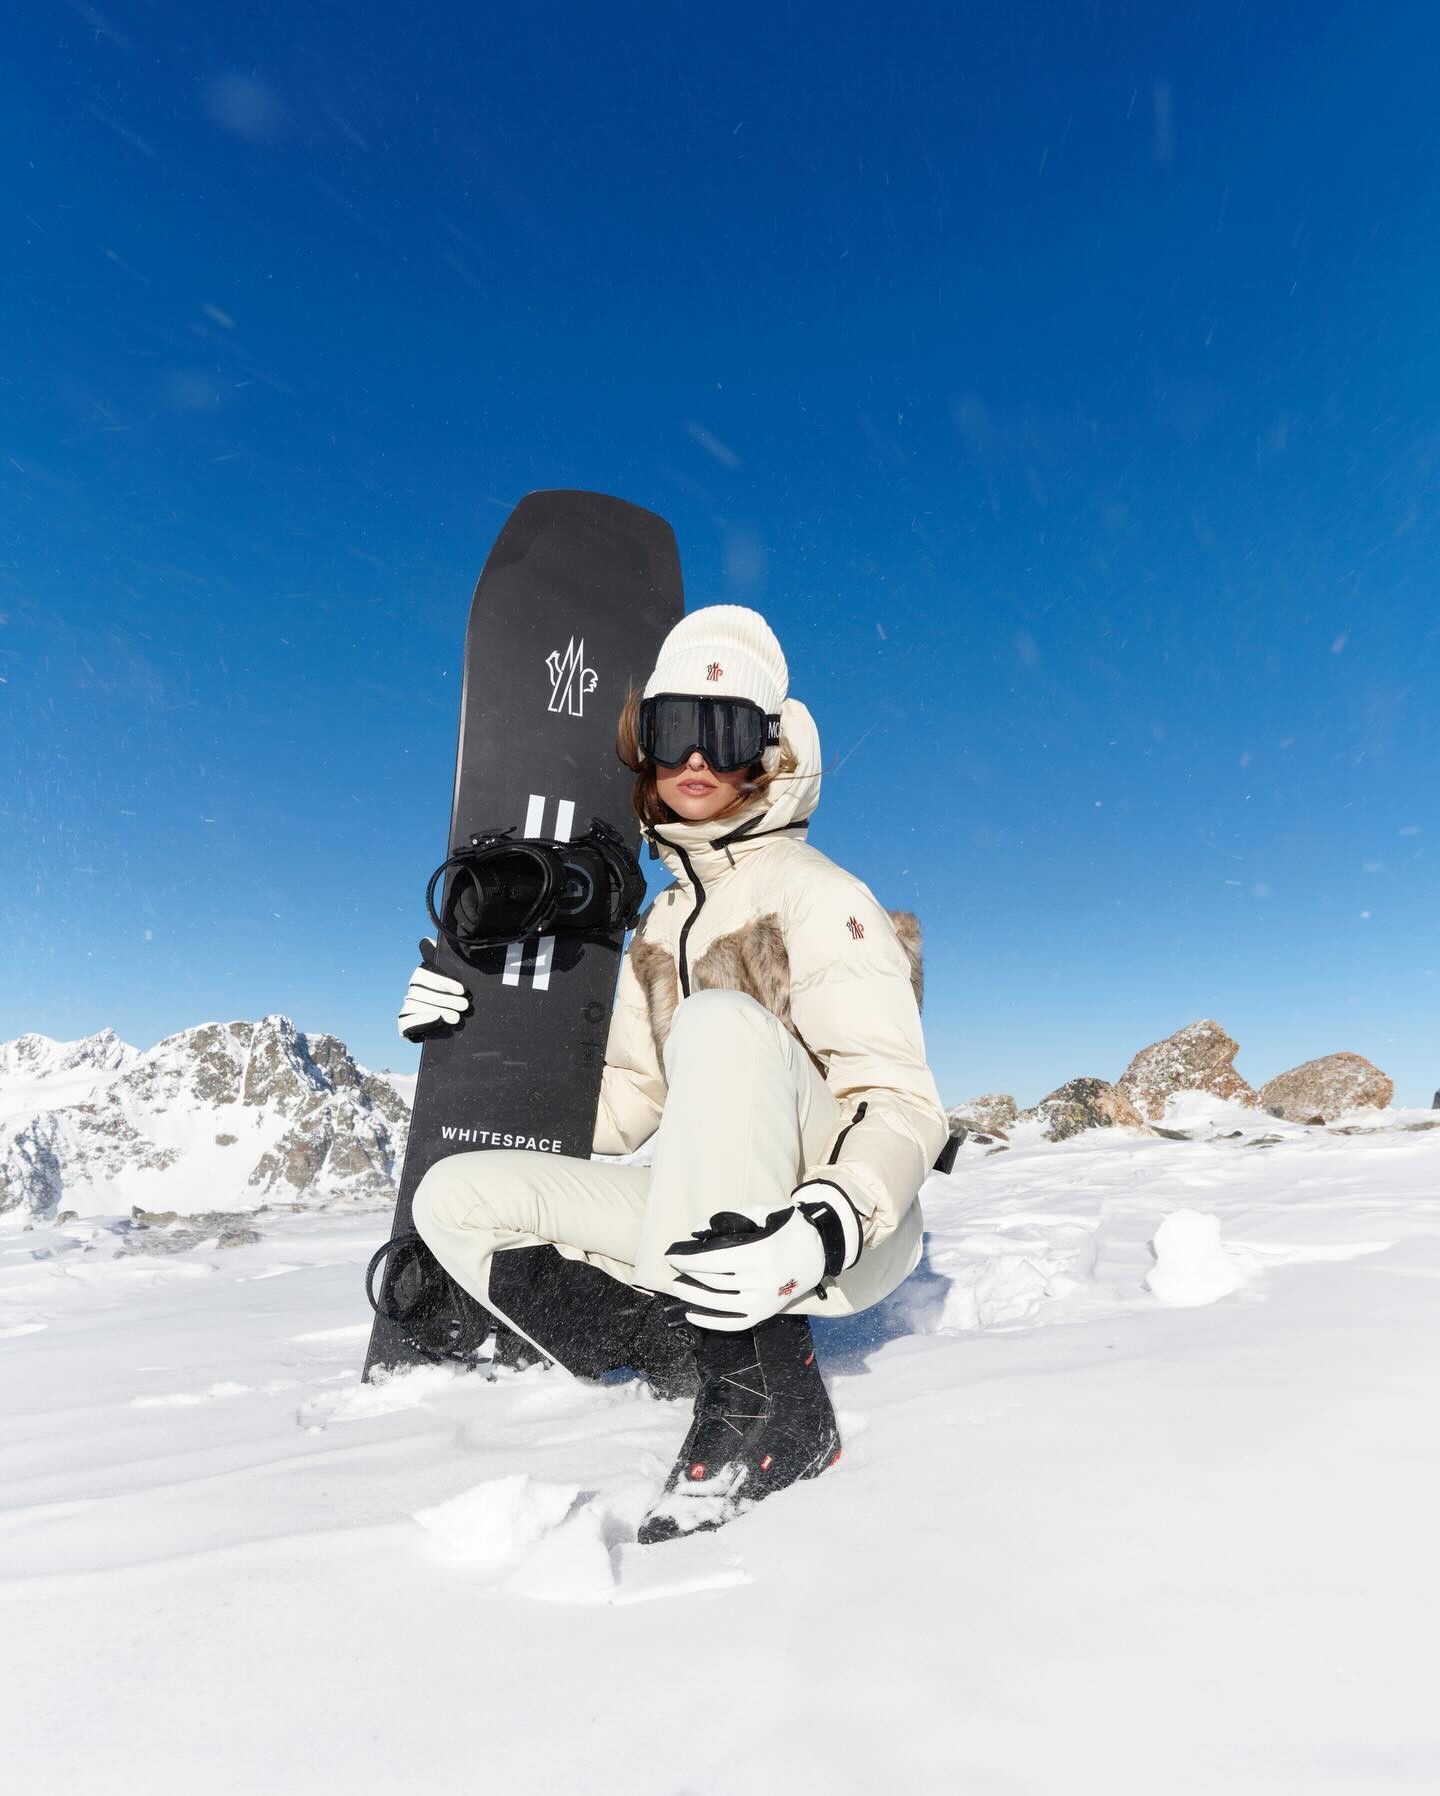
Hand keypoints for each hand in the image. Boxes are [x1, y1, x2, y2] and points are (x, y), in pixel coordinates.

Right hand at [397, 938, 470, 1040]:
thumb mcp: (453, 977)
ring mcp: (407, 1008)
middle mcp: (411, 992)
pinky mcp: (404, 1025)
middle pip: (421, 992)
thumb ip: (442, 959)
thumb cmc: (454, 997)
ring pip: (416, 1006)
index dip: (442, 981)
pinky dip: (421, 1021)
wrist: (450, 1024)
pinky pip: (406, 1023)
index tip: (462, 989)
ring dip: (438, 1010)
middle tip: (464, 1005)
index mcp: (419, 978)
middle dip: (445, 999)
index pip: (422, 975)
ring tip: (457, 1017)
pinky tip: (438, 1021)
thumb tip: (426, 941)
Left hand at [662, 1202, 828, 1331]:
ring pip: (718, 1304)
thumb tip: (696, 1231)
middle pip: (713, 1281)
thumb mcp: (761, 1212)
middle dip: (689, 1274)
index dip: (688, 1260)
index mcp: (759, 1253)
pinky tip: (692, 1314)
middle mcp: (760, 1281)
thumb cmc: (788, 1227)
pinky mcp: (766, 1313)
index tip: (671, 1256)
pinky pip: (734, 1323)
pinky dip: (710, 1322)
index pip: (712, 1261)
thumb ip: (729, 1219)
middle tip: (674, 1268)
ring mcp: (763, 1301)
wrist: (819, 1250)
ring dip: (693, 1296)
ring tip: (678, 1287)